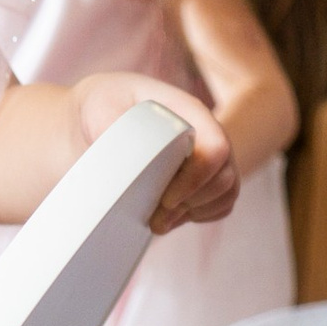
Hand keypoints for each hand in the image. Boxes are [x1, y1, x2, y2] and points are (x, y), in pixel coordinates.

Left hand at [73, 73, 237, 230]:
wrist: (105, 116)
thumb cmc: (106, 106)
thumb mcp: (100, 104)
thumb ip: (109, 122)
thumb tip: (119, 152)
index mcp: (189, 112)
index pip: (215, 148)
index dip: (196, 179)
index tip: (165, 199)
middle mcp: (207, 134)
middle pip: (224, 177)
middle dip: (191, 204)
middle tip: (155, 218)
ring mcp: (210, 158)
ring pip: (226, 193)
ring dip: (194, 213)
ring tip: (158, 220)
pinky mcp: (206, 178)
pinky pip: (221, 205)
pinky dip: (200, 217)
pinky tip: (170, 217)